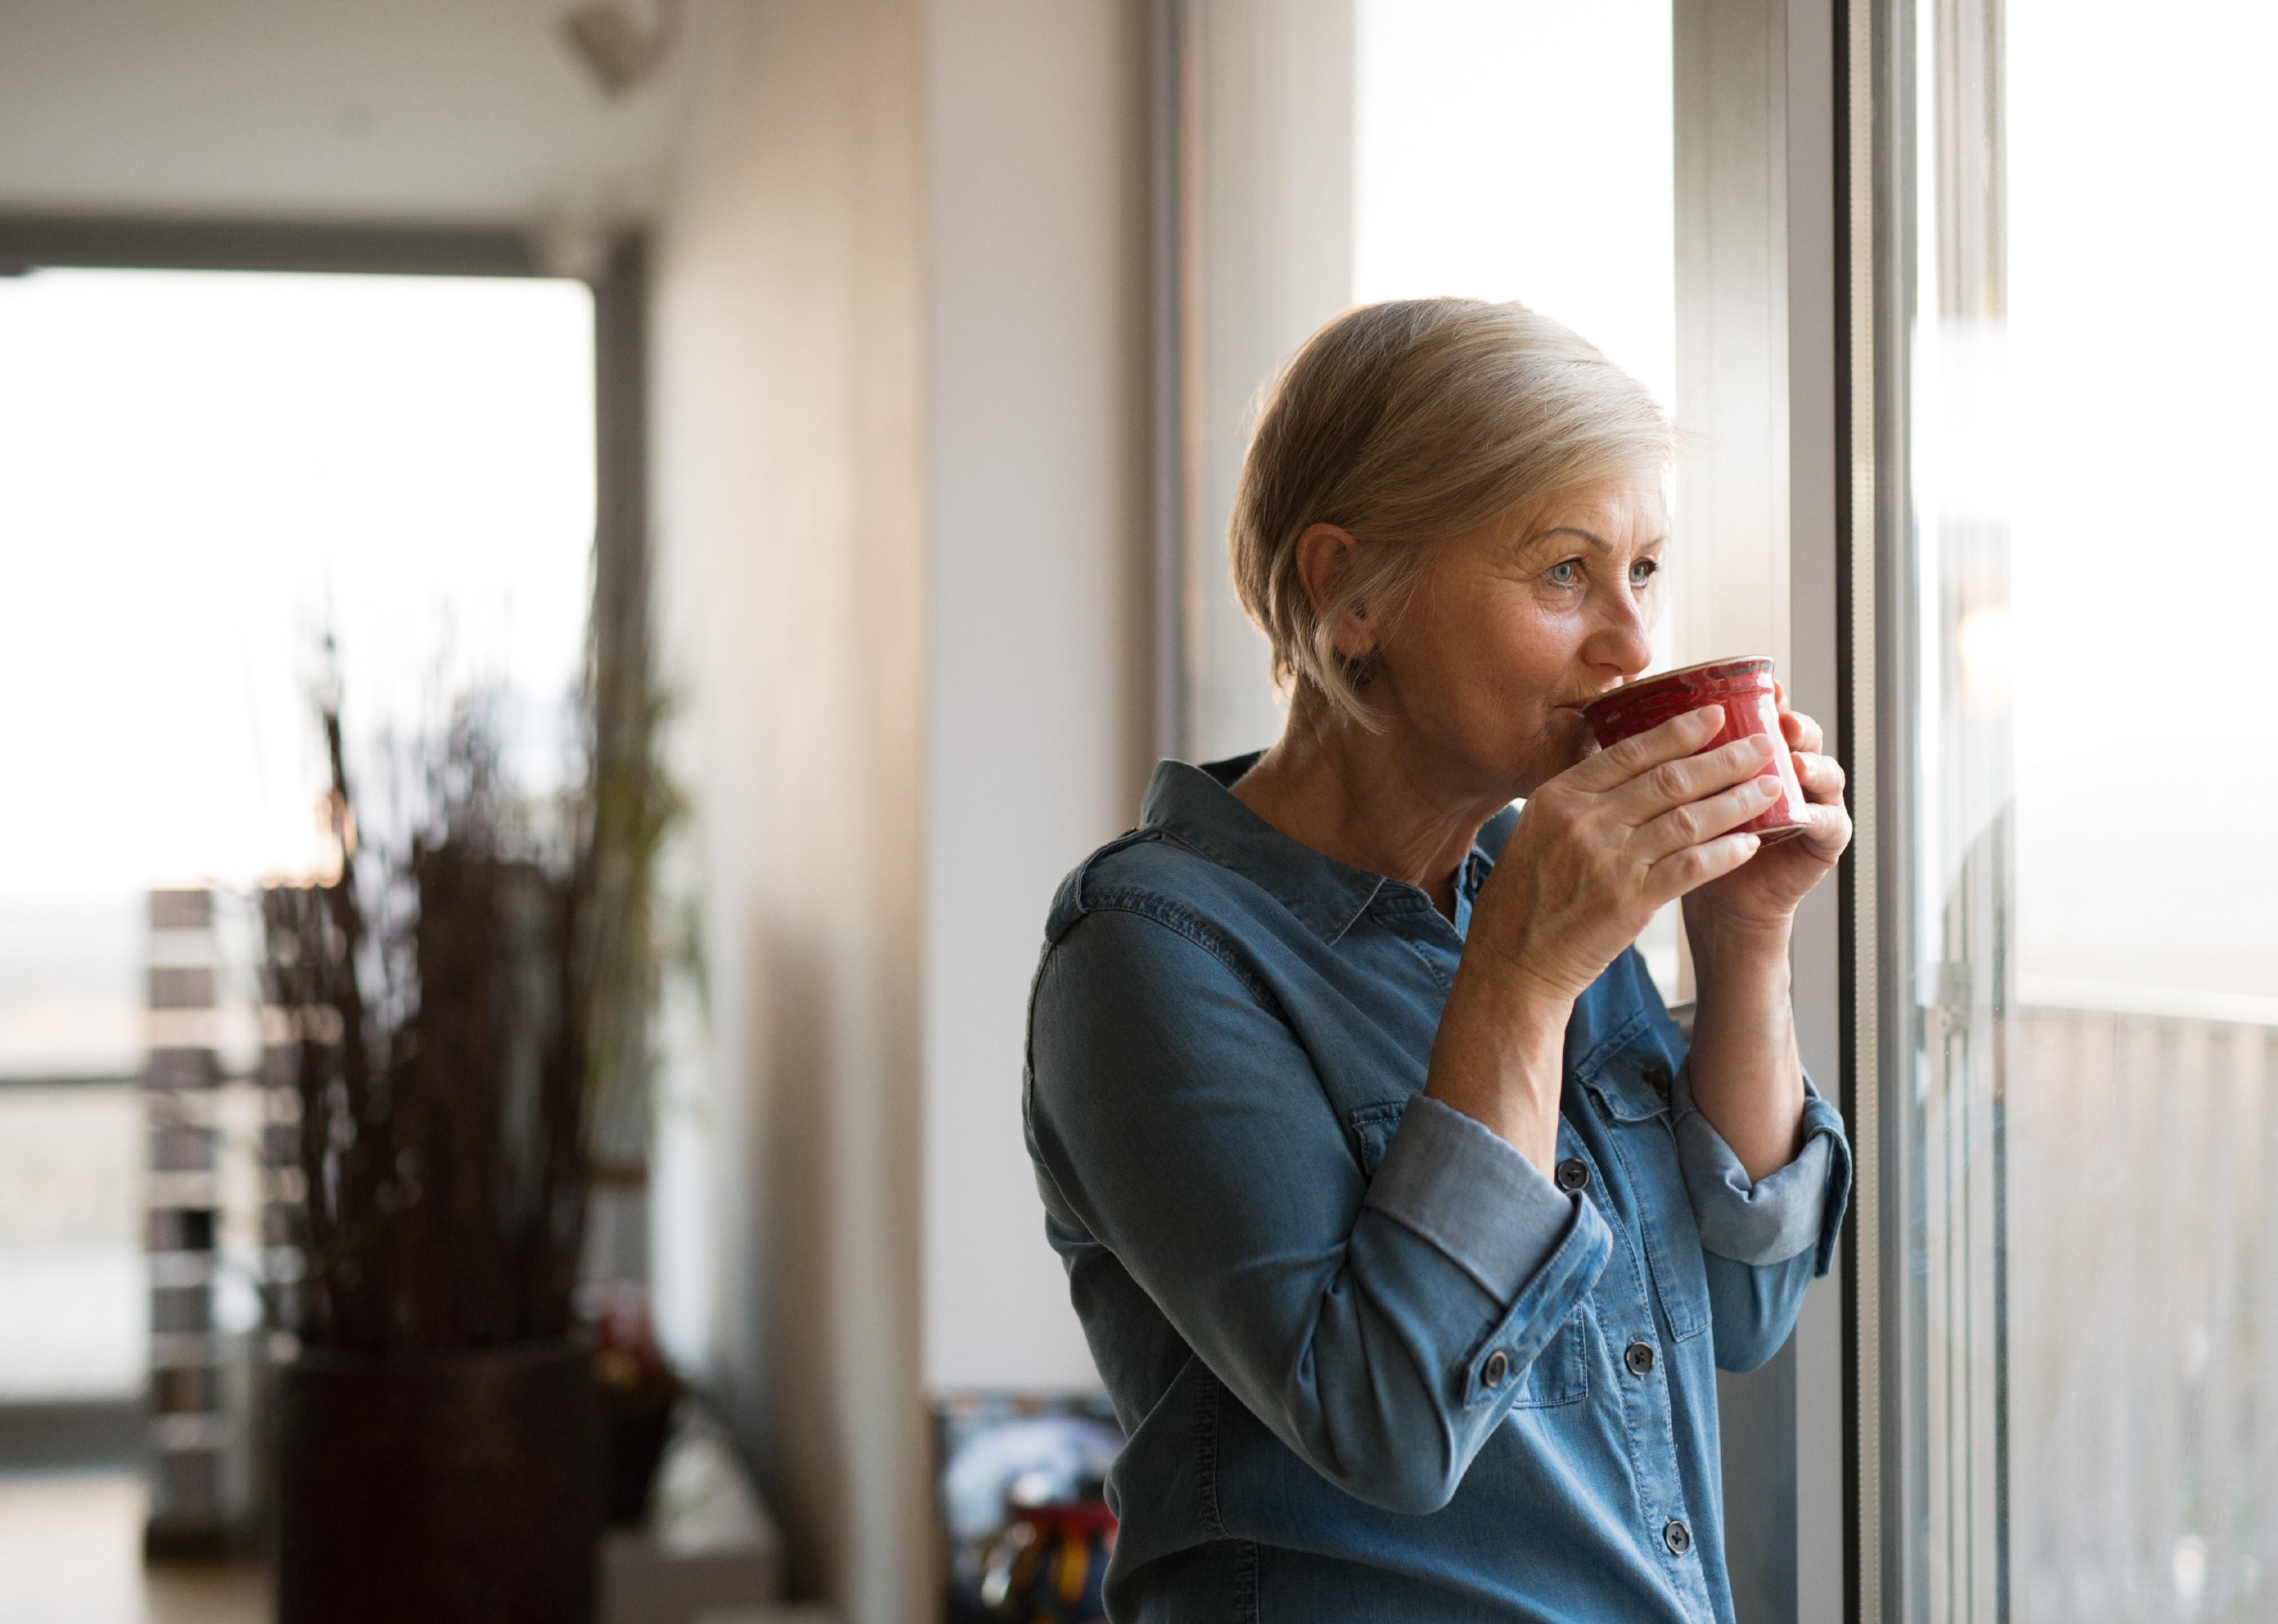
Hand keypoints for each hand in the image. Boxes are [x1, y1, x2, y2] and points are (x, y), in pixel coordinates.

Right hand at [1468, 704, 1787, 1004]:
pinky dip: (1725, 852)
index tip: (1716, 716)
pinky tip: (1750, 842)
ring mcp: (1608, 861)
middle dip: (1724, 759)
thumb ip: (1578, 800)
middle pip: (1668, 779)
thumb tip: (1628, 767)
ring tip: (1771, 788)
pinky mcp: (1630, 902)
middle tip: (1763, 745)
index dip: (1679, 732)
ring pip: (1688, 819)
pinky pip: (1691, 867)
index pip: (1629, 752)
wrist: (1513, 963)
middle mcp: (1583, 822)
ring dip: (1736, 801)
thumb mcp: (1535, 832)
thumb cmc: (1524, 899)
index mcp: (1558, 797)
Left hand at [1683, 684, 1851, 950]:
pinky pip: (1829, 823)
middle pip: (1798, 735)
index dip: (1761, 699)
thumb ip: (1669, 761)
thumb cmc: (1690, 846)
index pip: (1763, 715)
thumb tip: (1620, 713)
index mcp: (1752, 754)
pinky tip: (1802, 812)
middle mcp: (1787, 770)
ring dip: (1811, 763)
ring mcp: (1812, 803)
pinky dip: (1817, 815)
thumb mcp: (1676, 799)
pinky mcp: (1824, 841)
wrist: (1715, 905)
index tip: (1756, 685)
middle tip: (1779, 716)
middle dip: (1790, 723)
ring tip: (1793, 760)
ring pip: (1823, 772)